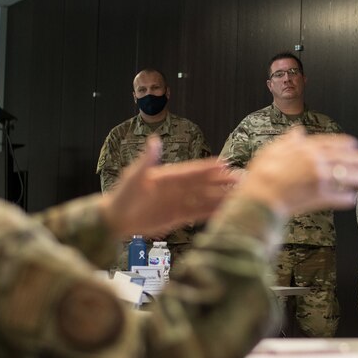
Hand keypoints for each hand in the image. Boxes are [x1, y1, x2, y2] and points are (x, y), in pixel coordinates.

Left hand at [101, 136, 235, 238]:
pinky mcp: (178, 216)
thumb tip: (154, 140)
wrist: (116, 218)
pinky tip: (225, 211)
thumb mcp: (134, 176)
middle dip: (223, 182)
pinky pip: (198, 213)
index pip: (192, 171)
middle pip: (204, 184)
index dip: (208, 168)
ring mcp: (179, 202)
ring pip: (205, 199)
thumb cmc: (123, 195)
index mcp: (169, 176)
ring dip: (221, 197)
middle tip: (241, 179)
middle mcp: (178, 188)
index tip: (224, 164)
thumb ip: (147, 160)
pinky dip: (212, 212)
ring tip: (239, 196)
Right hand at [236, 128, 357, 215]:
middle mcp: (317, 162)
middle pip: (344, 158)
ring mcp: (320, 179)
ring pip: (346, 176)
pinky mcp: (320, 197)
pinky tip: (352, 199)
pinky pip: (339, 197)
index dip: (344, 143)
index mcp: (305, 149)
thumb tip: (297, 132)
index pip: (330, 142)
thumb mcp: (272, 150)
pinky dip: (347, 198)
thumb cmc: (262, 174)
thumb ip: (288, 140)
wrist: (260, 196)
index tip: (354, 145)